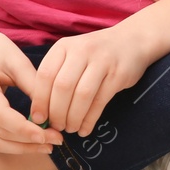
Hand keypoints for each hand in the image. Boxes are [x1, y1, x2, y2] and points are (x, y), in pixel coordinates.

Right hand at [0, 25, 65, 154]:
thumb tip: (51, 111)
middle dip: (29, 142)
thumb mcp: (17, 60)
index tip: (48, 134)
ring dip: (22, 148)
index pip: (2, 117)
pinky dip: (13, 144)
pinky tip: (32, 142)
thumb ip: (33, 84)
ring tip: (48, 145)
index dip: (25, 130)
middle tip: (56, 140)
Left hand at [32, 23, 149, 137]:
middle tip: (56, 127)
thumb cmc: (94, 54)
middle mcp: (82, 50)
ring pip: (82, 95)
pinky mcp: (118, 74)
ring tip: (70, 128)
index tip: (38, 119)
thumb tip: (39, 112)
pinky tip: (85, 129)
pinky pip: (100, 101)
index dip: (39, 100)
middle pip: (63, 87)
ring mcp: (102, 61)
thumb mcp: (71, 55)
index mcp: (64, 46)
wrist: (132, 40)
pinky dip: (90, 119)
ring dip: (73, 118)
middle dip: (57, 112)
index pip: (45, 75)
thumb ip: (55, 77)